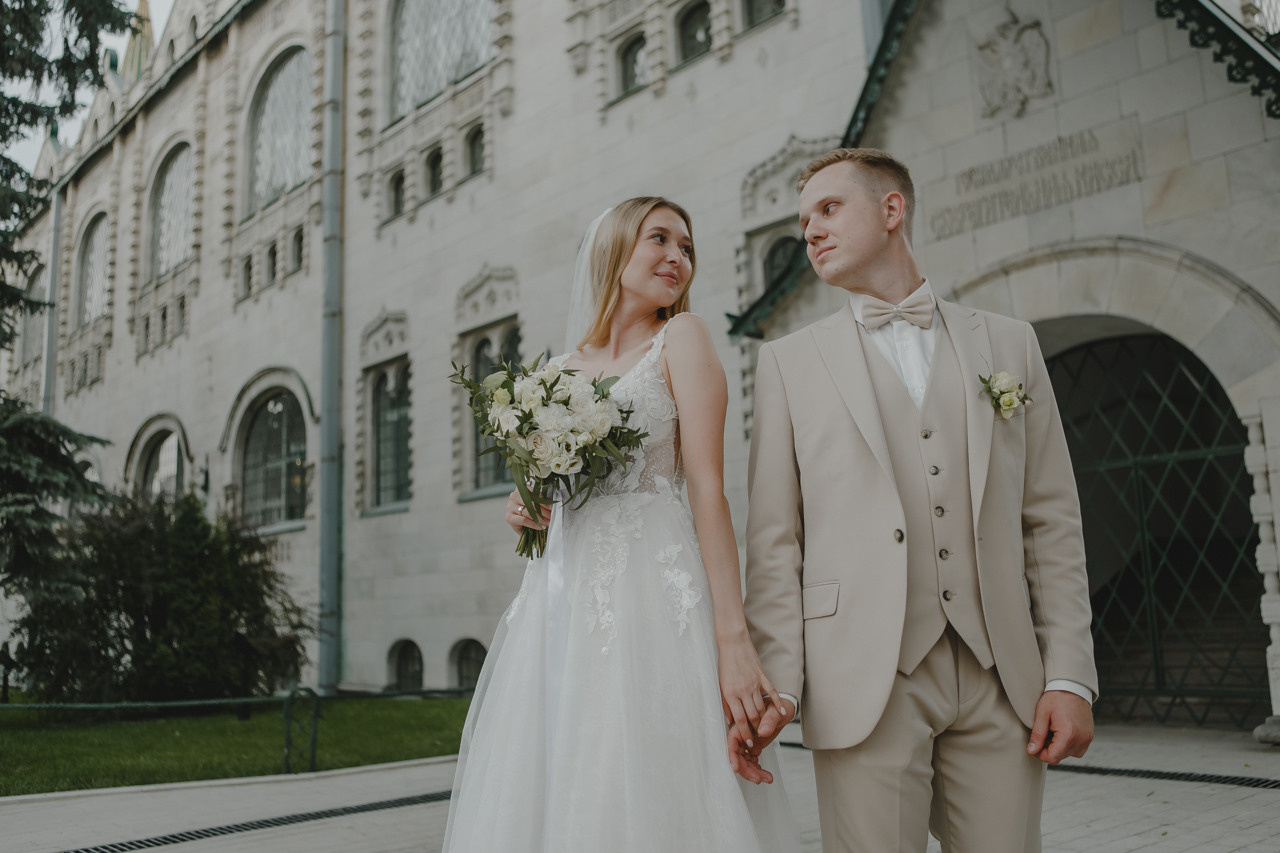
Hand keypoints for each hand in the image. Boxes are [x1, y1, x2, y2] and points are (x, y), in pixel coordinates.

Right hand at [504, 490, 550, 534]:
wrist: (523, 527)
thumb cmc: (530, 513)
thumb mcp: (536, 505)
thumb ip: (542, 501)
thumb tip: (553, 503)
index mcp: (520, 489)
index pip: (534, 494)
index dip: (544, 501)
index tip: (551, 507)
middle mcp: (513, 496)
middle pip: (531, 503)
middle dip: (543, 511)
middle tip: (551, 516)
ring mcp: (510, 507)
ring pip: (528, 512)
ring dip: (540, 518)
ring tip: (547, 522)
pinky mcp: (509, 517)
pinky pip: (524, 520)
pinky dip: (534, 524)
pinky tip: (540, 527)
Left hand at [717, 630, 784, 748]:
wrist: (733, 643)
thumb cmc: (725, 664)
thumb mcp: (720, 685)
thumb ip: (725, 703)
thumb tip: (729, 720)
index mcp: (730, 693)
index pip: (740, 720)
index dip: (744, 734)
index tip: (748, 743)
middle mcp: (743, 690)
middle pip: (753, 716)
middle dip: (755, 731)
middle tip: (757, 740)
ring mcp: (754, 683)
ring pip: (762, 708)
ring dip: (764, 721)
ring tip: (764, 730)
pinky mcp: (762, 677)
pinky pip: (772, 693)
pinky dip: (777, 704)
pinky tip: (781, 713)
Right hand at [726, 695, 794, 783]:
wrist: (784, 711)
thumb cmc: (777, 708)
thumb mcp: (775, 712)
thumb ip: (769, 720)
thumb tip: (762, 731)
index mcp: (742, 725)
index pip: (732, 742)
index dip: (732, 755)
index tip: (736, 767)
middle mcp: (742, 735)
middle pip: (737, 756)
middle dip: (746, 769)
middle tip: (758, 779)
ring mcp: (746, 743)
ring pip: (744, 762)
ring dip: (754, 773)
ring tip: (767, 778)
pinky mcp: (752, 748)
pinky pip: (751, 763)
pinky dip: (758, 770)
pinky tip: (766, 774)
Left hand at [1027, 690, 1093, 764]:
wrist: (1072, 687)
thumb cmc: (1056, 698)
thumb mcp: (1042, 714)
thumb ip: (1037, 735)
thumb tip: (1031, 751)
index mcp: (1068, 734)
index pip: (1053, 758)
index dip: (1040, 754)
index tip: (1034, 745)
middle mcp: (1081, 739)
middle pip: (1060, 756)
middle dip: (1049, 749)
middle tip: (1044, 733)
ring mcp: (1087, 738)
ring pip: (1069, 754)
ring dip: (1059, 747)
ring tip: (1053, 731)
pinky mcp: (1089, 736)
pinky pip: (1078, 749)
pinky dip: (1068, 744)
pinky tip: (1062, 732)